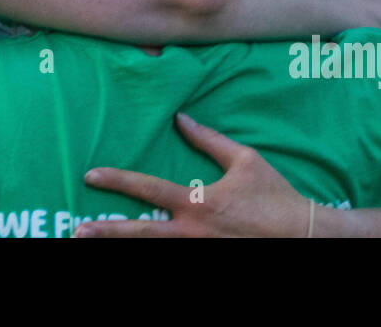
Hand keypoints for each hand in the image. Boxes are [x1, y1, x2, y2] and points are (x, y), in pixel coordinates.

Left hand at [74, 113, 309, 236]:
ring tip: (92, 243)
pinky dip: (153, 253)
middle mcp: (192, 233)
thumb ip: (210, 139)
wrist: (304, 236)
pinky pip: (173, 258)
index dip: (118, 180)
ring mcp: (199, 252)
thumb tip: (182, 118)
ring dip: (123, 247)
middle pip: (140, 234)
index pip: (148, 189)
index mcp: (198, 203)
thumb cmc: (274, 196)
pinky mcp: (208, 261)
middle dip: (106, 232)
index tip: (91, 175)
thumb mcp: (245, 160)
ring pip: (153, 251)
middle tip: (76, 230)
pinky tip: (130, 251)